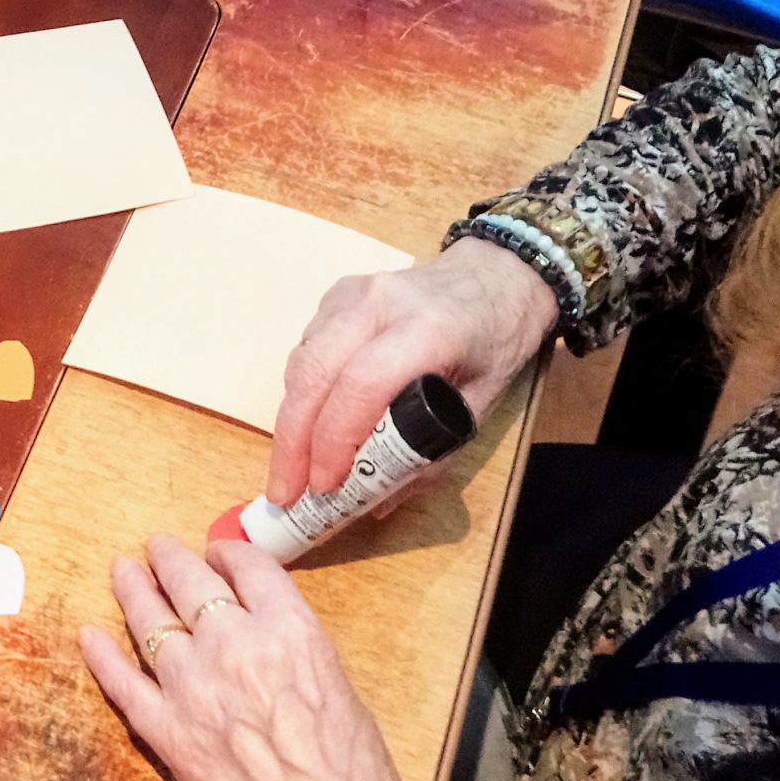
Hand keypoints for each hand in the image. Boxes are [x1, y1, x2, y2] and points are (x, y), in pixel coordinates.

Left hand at [79, 533, 437, 780]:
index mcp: (291, 632)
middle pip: (190, 579)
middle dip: (171, 558)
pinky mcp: (165, 731)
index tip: (219, 553)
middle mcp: (235, 646)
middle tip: (158, 549)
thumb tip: (262, 632)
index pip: (247, 566)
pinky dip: (102, 655)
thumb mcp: (340, 690)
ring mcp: (192, 687)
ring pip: (149, 619)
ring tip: (123, 572)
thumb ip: (294, 651)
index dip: (229, 553)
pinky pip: (121, 681)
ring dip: (133, 590)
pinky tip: (91, 636)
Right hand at [267, 237, 557, 507]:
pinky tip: (308, 426)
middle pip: (314, 374)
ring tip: (292, 470)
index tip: (324, 487)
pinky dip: (301, 396)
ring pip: (301, 363)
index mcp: (427, 329)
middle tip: (285, 492)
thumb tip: (375, 503)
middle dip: (292, 441)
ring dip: (290, 422)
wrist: (494, 277)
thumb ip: (430, 454)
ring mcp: (350, 295)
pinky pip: (305, 351)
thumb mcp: (479, 406)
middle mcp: (379, 304)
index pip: (362, 385)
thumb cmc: (494, 343)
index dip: (335, 440)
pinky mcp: (334, 296)